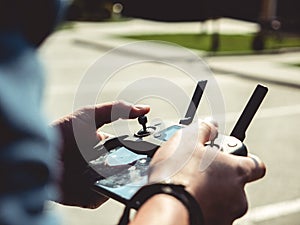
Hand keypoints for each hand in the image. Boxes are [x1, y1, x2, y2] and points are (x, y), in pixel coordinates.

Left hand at [52, 101, 149, 207]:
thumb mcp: (91, 115)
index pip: (130, 149)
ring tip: (106, 171)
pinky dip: (102, 192)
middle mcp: (104, 164)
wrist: (37, 154)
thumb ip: (117, 109)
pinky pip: (102, 197)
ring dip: (117, 180)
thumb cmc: (63, 132)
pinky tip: (95, 182)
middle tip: (132, 163)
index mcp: (107, 146)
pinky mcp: (88, 196)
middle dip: (132, 167)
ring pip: (117, 184)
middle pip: (127, 169)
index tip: (149, 148)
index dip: (140, 149)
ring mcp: (97, 181)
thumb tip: (144, 108)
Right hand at [149, 120, 265, 224]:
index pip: (256, 165)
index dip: (243, 159)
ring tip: (188, 185)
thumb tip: (211, 124)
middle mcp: (238, 196)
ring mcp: (227, 214)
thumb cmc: (178, 175)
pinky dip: (202, 205)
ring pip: (222, 199)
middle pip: (234, 183)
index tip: (227, 156)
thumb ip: (203, 129)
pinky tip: (186, 198)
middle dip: (219, 176)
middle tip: (198, 170)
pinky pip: (212, 211)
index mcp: (236, 172)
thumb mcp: (187, 141)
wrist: (165, 208)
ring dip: (210, 192)